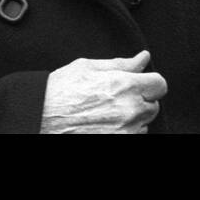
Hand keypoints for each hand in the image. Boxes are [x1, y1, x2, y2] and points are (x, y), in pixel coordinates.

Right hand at [40, 50, 166, 133]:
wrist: (39, 116)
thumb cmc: (60, 91)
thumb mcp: (89, 67)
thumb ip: (122, 63)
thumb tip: (143, 58)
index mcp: (124, 85)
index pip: (160, 84)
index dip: (150, 81)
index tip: (140, 82)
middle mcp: (128, 110)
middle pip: (154, 105)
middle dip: (141, 99)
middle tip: (118, 96)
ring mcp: (124, 131)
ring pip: (144, 123)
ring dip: (133, 117)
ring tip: (109, 111)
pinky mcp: (116, 141)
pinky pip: (133, 136)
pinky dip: (125, 131)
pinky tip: (106, 123)